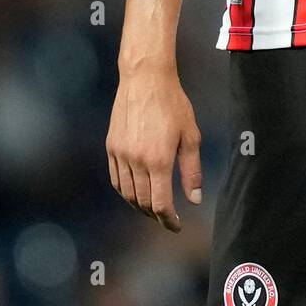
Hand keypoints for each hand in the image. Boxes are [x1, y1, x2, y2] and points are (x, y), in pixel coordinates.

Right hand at [106, 65, 201, 231]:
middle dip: (155, 215)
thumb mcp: (190, 135)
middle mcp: (136, 161)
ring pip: (127, 194)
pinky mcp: (111, 147)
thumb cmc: (173, 104)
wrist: (145, 79)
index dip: (168, 220)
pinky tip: (136, 191)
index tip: (176, 225)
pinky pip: (116, 179)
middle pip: (142, 202)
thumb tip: (194, 199)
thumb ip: (192, 170)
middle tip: (166, 218)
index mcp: (158, 160)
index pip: (160, 203)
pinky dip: (125, 191)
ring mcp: (120, 154)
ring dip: (140, 206)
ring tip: (152, 207)